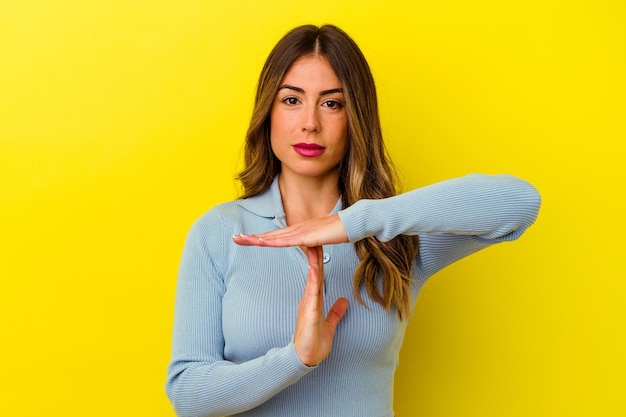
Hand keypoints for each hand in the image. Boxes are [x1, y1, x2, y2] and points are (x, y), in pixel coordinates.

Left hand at [232, 214, 348, 247]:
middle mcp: (296, 229)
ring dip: (256, 239)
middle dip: (251, 237)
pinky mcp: (306, 236)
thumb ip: (313, 243)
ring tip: (241, 240)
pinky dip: (272, 241)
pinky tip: (262, 242)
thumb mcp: (322, 239)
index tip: (246, 239)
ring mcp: (300, 232)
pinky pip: (286, 241)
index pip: (275, 236)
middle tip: (234, 239)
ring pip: (274, 237)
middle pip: (270, 234)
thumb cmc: (339, 230)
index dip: (260, 237)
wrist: (352, 222)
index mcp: (298, 231)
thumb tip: (308, 247)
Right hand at [293, 246, 348, 366]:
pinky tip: (315, 267)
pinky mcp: (309, 310)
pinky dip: (314, 278)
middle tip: (315, 235)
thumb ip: (336, 312)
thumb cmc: (315, 342)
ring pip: (312, 277)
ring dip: (313, 261)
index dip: (320, 259)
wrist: (306, 357)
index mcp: (314, 299)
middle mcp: (310, 298)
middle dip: (314, 253)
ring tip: (313, 244)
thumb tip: (344, 301)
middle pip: (314, 271)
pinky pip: (312, 291)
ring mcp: (308, 302)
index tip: (321, 244)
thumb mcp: (329, 324)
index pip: (318, 275)